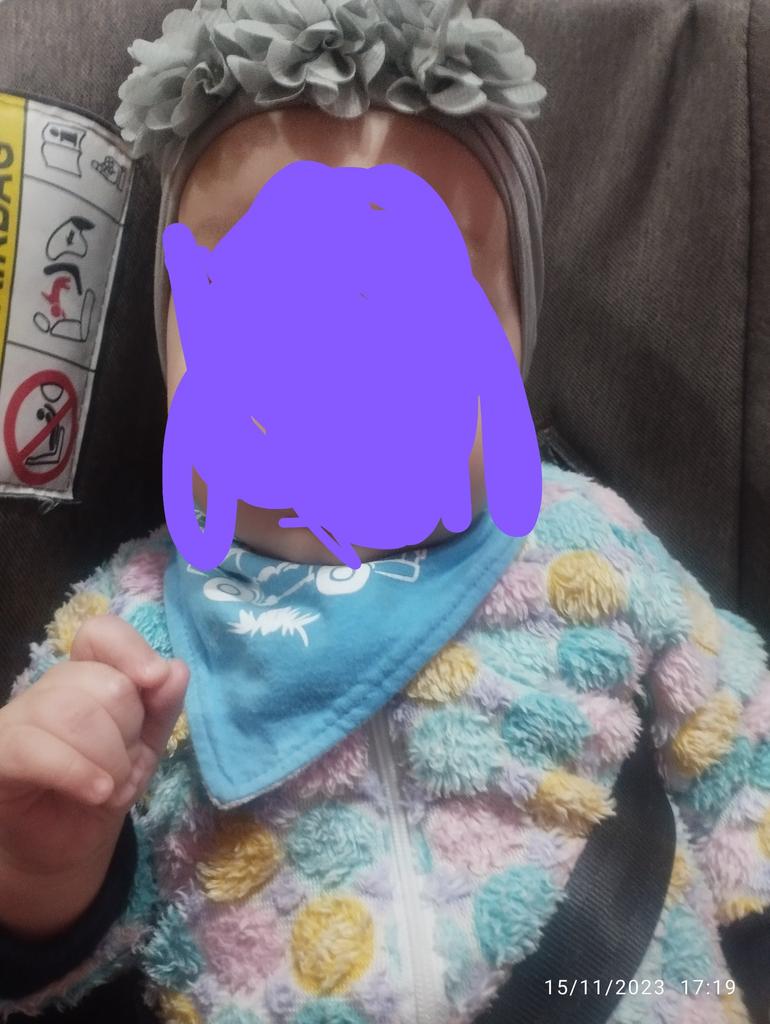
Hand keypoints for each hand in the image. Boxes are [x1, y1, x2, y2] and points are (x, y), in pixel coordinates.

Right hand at [0, 615, 188, 879]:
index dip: (131, 650)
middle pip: (100, 681)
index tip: (154, 681)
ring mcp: (16, 720)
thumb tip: (175, 669)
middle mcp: (47, 689)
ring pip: (71, 712)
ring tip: (112, 787)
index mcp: (86, 676)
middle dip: (129, 731)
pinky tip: (97, 791)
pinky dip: (77, 771)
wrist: (65, 849)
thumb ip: (162, 708)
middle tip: (126, 767)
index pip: (101, 634)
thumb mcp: (146, 748)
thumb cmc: (104, 788)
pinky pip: (34, 747)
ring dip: (108, 758)